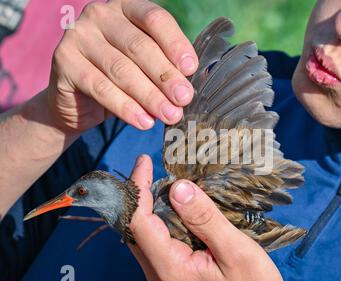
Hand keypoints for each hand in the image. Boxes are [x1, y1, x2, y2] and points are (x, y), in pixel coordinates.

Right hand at [47, 0, 197, 133]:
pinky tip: (144, 122)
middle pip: (139, 46)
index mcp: (126, 8)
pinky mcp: (64, 61)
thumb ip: (164, 66)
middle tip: (184, 99)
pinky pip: (101, 88)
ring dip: (150, 96)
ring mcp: (78, 36)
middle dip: (166, 76)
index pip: (155, 19)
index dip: (175, 44)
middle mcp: (100, 15)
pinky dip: (126, 108)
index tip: (190, 69)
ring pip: (121, 69)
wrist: (77, 100)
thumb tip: (188, 87)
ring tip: (170, 115)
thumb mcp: (144, 66)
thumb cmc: (119, 78)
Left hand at [127, 155, 286, 280]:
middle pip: (134, 228)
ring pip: (143, 235)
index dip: (138, 189)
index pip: (138, 221)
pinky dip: (158, 219)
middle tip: (150, 168)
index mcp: (170, 267)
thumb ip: (206, 220)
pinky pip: (156, 242)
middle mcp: (159, 272)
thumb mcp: (236, 252)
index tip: (144, 162)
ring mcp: (164, 275)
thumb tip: (179, 188)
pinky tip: (172, 206)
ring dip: (146, 206)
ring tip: (158, 180)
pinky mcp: (174, 273)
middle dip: (138, 194)